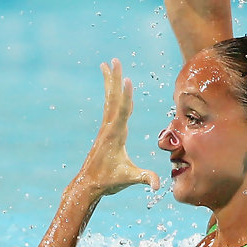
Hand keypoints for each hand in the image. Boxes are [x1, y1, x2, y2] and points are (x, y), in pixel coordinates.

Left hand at [69, 59, 158, 199]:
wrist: (89, 184)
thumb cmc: (109, 181)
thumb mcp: (128, 179)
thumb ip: (144, 178)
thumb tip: (157, 186)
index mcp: (116, 135)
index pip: (122, 111)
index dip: (126, 96)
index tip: (127, 79)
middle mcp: (109, 127)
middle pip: (114, 98)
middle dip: (115, 79)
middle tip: (115, 60)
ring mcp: (106, 127)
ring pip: (110, 99)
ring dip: (110, 81)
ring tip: (107, 64)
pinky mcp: (106, 130)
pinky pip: (109, 106)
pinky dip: (111, 93)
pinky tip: (111, 86)